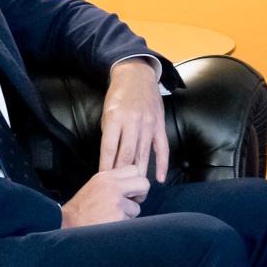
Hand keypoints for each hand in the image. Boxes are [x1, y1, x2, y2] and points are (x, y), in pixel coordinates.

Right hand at [60, 165, 150, 227]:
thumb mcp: (95, 185)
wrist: (67, 224)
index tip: (131, 190)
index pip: (135, 170)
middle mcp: (113, 187)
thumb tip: (133, 185)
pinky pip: (130, 221)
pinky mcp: (119, 218)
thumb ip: (113, 182)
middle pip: (144, 184)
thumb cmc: (81, 208)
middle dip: (141, 194)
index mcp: (106, 176)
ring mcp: (117, 203)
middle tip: (131, 202)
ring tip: (112, 216)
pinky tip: (110, 223)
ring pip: (137, 207)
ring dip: (128, 214)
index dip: (136, 181)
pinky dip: (123, 225)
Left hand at [100, 59, 167, 180]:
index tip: (104, 180)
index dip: (106, 167)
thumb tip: (109, 158)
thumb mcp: (106, 111)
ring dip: (138, 174)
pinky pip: (162, 149)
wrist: (137, 76)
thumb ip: (109, 134)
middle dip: (121, 175)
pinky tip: (158, 179)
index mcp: (115, 118)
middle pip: (126, 155)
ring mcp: (148, 125)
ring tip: (135, 190)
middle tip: (119, 190)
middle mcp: (133, 123)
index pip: (109, 149)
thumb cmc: (118, 95)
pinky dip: (161, 165)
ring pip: (143, 155)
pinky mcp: (159, 126)